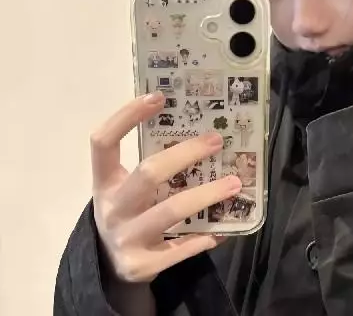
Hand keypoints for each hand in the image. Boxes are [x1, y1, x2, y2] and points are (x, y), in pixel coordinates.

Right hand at [91, 92, 241, 282]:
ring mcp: (125, 239)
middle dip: (186, 153)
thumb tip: (203, 134)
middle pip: (148, 173)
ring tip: (235, 183)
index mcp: (104, 182)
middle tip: (217, 140)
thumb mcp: (126, 187)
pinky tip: (225, 227)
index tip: (158, 97)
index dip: (126, 117)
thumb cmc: (127, 212)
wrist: (109, 269)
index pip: (103, 142)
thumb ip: (152, 166)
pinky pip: (182, 247)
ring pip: (172, 210)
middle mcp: (111, 208)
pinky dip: (206, 234)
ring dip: (208, 194)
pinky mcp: (141, 266)